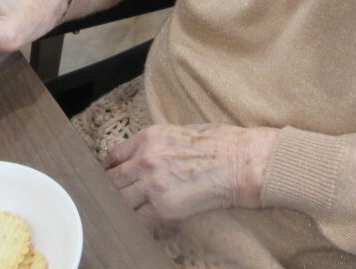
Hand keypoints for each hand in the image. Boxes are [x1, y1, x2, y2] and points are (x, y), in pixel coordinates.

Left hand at [107, 124, 278, 226]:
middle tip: (116, 198)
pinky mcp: (164, 207)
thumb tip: (146, 158)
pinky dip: (138, 223)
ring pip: (120, 201)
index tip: (113, 176)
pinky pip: (138, 220)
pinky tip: (143, 223)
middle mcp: (146, 159)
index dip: (111, 169)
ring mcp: (153, 184)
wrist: (244, 161)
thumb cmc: (223, 144)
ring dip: (123, 207)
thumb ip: (159, 145)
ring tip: (127, 212)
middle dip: (112, 190)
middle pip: (111, 180)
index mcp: (150, 137)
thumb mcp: (183, 132)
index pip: (114, 155)